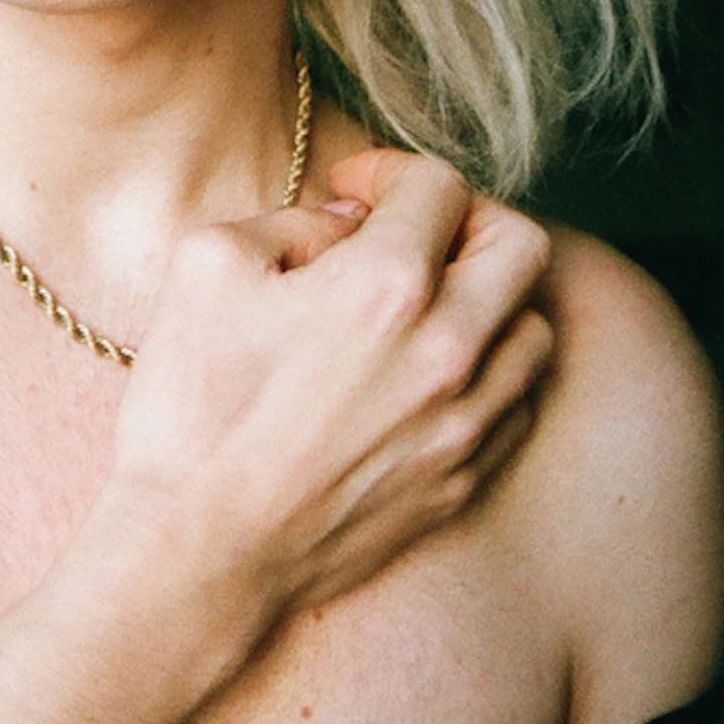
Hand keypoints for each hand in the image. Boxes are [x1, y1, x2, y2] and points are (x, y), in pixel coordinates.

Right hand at [100, 150, 553, 658]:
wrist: (197, 552)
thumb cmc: (189, 410)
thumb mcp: (207, 267)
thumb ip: (287, 220)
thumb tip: (343, 226)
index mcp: (386, 285)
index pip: (440, 187)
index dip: (391, 171)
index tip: (354, 190)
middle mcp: (446, 350)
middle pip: (521, 246)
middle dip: (468, 219)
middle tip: (414, 232)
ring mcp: (463, 423)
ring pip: (533, 329)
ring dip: (491, 299)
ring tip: (431, 305)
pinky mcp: (461, 480)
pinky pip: (518, 405)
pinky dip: (492, 372)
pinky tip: (435, 374)